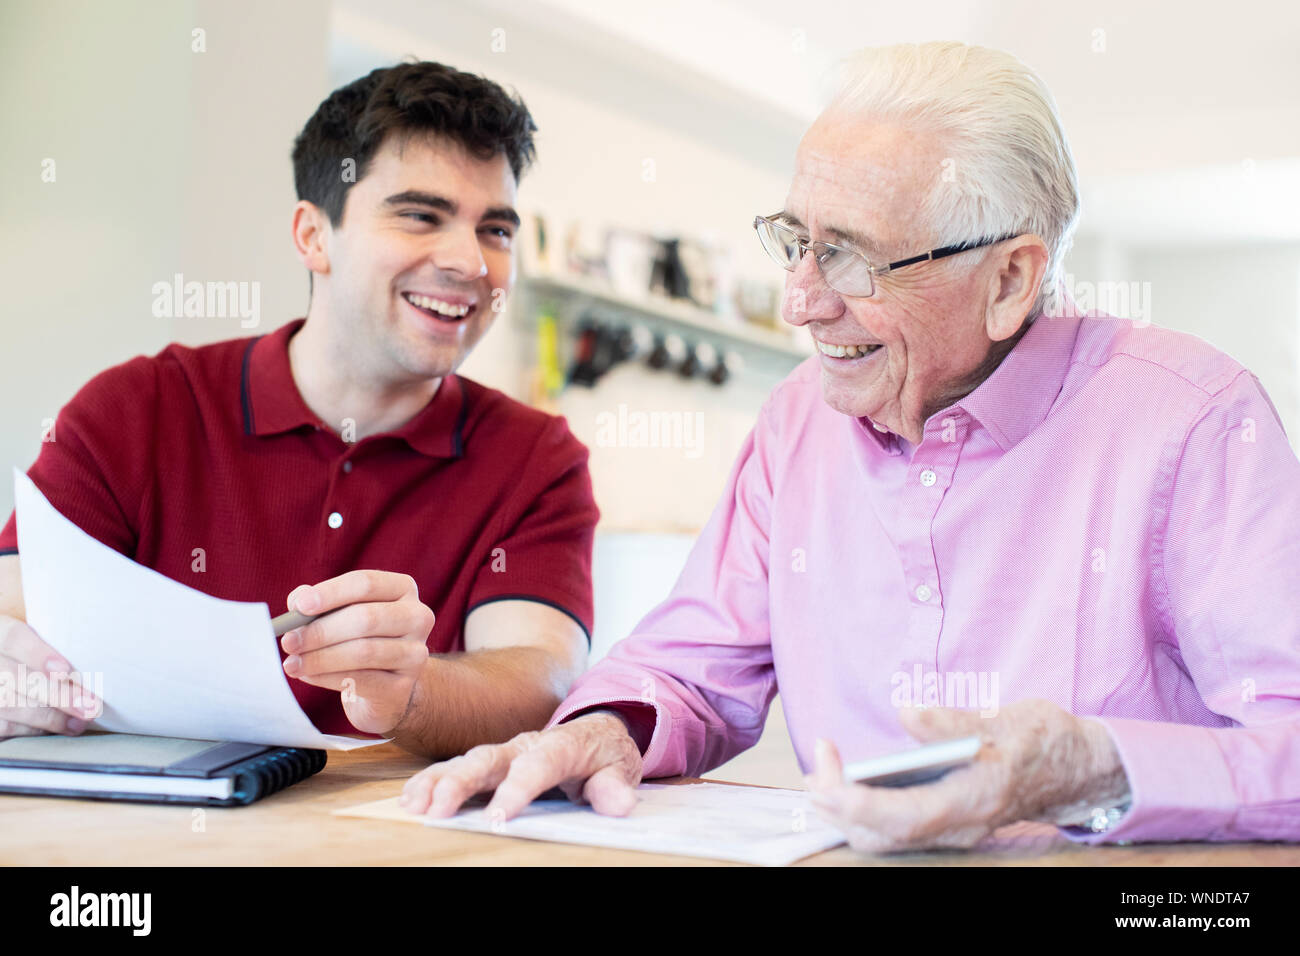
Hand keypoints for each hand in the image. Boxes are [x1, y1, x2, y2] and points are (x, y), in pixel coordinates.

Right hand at [0, 614, 99, 738]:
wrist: (6, 672)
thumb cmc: (32, 654)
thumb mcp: (38, 640)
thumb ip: (56, 647)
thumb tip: (94, 668)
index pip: (14, 638)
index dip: (39, 655)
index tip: (65, 671)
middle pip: (15, 676)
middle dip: (56, 694)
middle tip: (89, 706)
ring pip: (8, 704)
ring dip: (49, 717)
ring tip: (79, 724)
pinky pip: (4, 727)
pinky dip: (32, 730)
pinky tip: (55, 730)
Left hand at [280, 570, 433, 734]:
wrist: (384, 687)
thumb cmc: (356, 640)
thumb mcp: (338, 614)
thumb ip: (317, 604)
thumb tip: (297, 602)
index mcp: (402, 589)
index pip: (366, 583)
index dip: (331, 593)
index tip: (300, 606)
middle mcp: (417, 617)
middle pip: (366, 618)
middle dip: (321, 631)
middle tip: (288, 641)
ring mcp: (415, 653)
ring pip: (364, 651)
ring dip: (320, 658)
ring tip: (292, 663)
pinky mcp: (404, 686)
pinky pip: (362, 680)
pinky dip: (328, 678)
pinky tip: (308, 676)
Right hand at [398, 711, 642, 820]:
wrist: (598, 730)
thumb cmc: (605, 753)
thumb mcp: (621, 767)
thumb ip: (615, 786)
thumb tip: (618, 804)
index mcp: (560, 746)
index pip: (537, 765)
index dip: (517, 790)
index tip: (499, 818)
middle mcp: (525, 745)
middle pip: (489, 758)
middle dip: (461, 782)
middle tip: (438, 809)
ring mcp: (504, 752)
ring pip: (465, 762)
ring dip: (437, 782)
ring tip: (414, 806)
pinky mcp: (490, 762)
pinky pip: (456, 768)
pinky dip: (431, 781)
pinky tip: (411, 799)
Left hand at [807, 699, 1130, 853]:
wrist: (1078, 769)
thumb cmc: (1042, 739)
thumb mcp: (1004, 719)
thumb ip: (951, 722)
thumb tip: (907, 714)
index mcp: (975, 799)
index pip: (905, 818)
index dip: (858, 804)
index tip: (828, 778)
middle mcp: (962, 826)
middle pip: (886, 837)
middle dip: (840, 808)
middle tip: (816, 768)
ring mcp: (955, 831)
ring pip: (888, 839)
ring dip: (847, 812)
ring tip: (822, 774)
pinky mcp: (948, 825)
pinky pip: (897, 831)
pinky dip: (865, 813)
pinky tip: (849, 784)